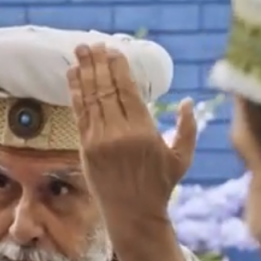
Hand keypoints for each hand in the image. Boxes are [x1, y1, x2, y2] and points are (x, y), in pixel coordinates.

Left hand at [67, 43, 196, 220]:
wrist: (133, 216)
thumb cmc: (160, 187)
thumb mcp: (181, 158)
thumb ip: (187, 129)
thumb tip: (187, 102)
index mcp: (143, 131)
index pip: (127, 90)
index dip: (118, 67)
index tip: (114, 50)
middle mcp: (119, 133)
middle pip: (106, 89)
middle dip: (98, 63)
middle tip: (92, 45)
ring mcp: (99, 141)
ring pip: (90, 98)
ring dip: (84, 72)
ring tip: (80, 52)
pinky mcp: (86, 149)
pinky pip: (80, 115)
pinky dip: (75, 94)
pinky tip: (73, 77)